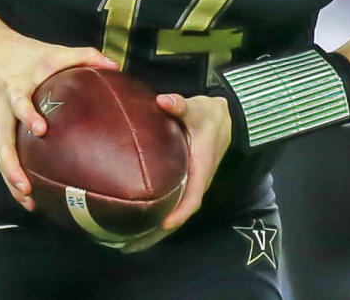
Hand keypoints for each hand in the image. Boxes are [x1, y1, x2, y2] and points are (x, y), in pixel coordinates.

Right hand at [0, 28, 117, 211]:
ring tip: (27, 199)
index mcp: (15, 85)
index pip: (19, 101)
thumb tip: (116, 66)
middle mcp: (1, 104)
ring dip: (9, 177)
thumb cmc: (23, 51)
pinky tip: (24, 192)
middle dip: (11, 165)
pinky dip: (8, 172)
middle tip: (26, 186)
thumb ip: (84, 56)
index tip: (41, 130)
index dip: (28, 114)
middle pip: (1, 139)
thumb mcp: (52, 50)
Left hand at [120, 93, 231, 252]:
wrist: (225, 118)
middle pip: (178, 216)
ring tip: (125, 246)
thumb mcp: (197, 108)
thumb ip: (180, 105)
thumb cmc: (208, 115)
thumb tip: (164, 101)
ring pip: (172, 215)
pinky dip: (153, 220)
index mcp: (201, 169)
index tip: (163, 224)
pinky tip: (134, 227)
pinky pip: (169, 206)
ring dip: (152, 232)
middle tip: (128, 248)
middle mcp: (195, 183)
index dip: (179, 212)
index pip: (192, 197)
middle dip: (156, 234)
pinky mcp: (182, 184)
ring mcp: (189, 185)